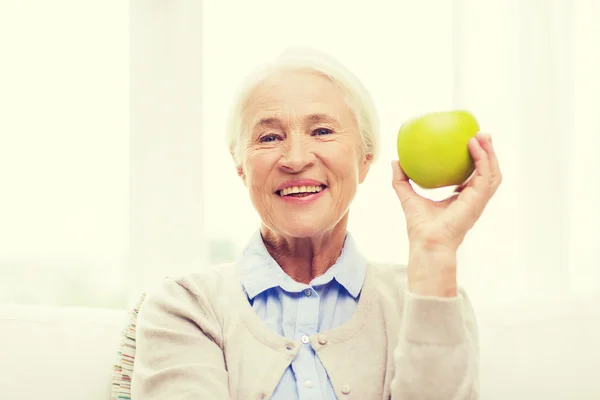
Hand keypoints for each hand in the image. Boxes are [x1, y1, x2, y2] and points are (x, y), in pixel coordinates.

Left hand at [392, 132, 501, 295]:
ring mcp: (478, 201)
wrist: (427, 242)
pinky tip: (474, 145)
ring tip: (482, 135)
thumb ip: (402, 180)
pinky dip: (483, 159)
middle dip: (488, 152)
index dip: (474, 160)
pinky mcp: (479, 200)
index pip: (473, 177)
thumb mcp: (408, 197)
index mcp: (461, 199)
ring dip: (490, 152)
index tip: (469, 143)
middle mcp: (473, 199)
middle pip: (488, 172)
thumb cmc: (419, 227)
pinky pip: (486, 175)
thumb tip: (395, 161)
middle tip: (480, 134)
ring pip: (493, 172)